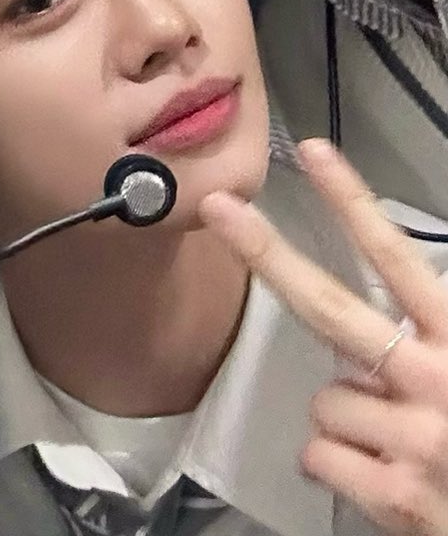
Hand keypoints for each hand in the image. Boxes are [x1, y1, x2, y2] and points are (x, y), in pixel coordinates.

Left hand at [202, 138, 447, 533]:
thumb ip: (426, 333)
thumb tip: (375, 307)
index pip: (396, 258)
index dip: (352, 201)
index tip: (312, 151)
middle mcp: (436, 379)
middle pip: (330, 307)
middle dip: (267, 253)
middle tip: (219, 208)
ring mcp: (415, 437)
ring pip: (324, 401)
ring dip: (348, 421)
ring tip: (398, 442)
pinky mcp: (396, 494)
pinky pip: (320, 457)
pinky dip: (340, 469)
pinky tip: (384, 477)